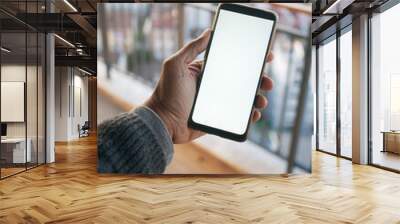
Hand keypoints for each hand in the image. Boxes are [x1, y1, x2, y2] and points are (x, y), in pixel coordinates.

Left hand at [145, 29, 273, 143]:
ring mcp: (217, 103)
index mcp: (206, 72)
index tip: (265, 56)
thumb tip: (209, 31)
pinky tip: (254, 114)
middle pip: (242, 81)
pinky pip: (237, 116)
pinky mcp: (218, 118)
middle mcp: (214, 86)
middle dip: (259, 80)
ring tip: (262, 101)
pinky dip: (249, 115)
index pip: (232, 63)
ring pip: (243, 99)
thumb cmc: (166, 92)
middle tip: (268, 82)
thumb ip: (191, 48)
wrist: (162, 122)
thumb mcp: (175, 65)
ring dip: (257, 98)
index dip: (250, 59)